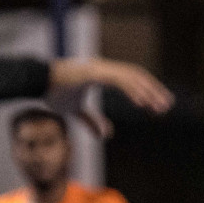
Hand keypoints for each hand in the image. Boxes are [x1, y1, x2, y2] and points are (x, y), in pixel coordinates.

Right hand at [49, 58, 174, 135]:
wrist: (36, 82)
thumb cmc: (53, 93)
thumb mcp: (75, 111)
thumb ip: (91, 121)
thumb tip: (107, 134)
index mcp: (102, 73)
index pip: (131, 80)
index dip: (146, 91)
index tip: (159, 105)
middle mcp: (104, 68)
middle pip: (136, 76)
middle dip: (154, 91)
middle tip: (167, 106)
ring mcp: (99, 68)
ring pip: (131, 76)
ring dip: (147, 91)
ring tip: (159, 106)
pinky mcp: (93, 72)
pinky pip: (118, 79)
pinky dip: (132, 89)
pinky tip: (142, 102)